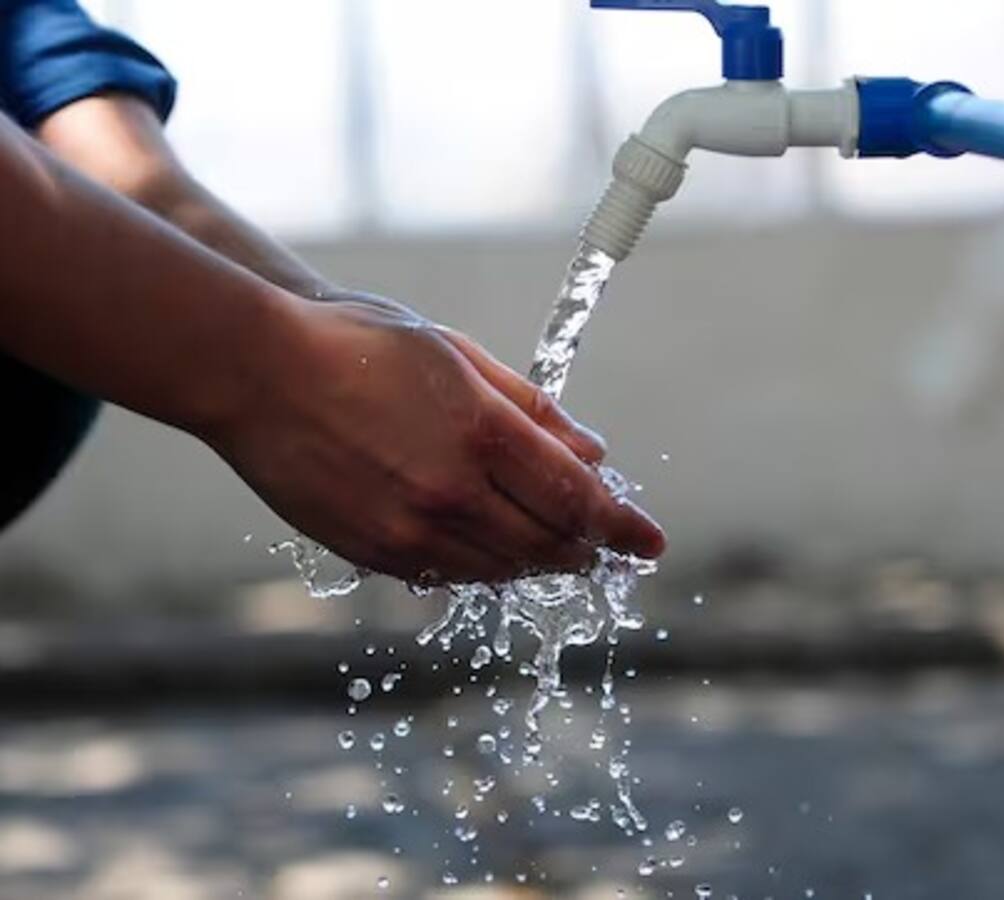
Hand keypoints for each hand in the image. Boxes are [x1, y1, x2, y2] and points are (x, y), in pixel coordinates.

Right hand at [205, 290, 665, 583]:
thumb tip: (593, 453)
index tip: (650, 543)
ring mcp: (410, 531)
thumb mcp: (458, 357)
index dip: (623, 525)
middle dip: (587, 548)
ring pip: (502, 568)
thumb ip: (533, 411)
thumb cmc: (360, 346)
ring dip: (539, 560)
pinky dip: (484, 565)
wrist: (255, 374)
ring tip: (556, 546)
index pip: (578, 498)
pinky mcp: (373, 553)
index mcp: (482, 432)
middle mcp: (452, 492)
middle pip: (549, 544)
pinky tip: (490, 546)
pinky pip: (449, 576)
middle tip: (607, 546)